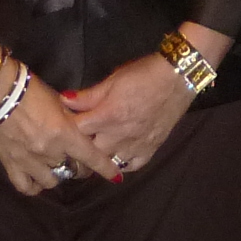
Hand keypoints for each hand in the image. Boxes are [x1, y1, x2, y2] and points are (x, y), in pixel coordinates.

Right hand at [0, 69, 119, 196]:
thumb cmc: (34, 92)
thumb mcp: (61, 103)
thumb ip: (75, 120)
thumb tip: (87, 131)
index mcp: (64, 134)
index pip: (91, 157)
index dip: (105, 169)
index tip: (115, 177)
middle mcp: (49, 151)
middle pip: (72, 171)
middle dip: (79, 168)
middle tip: (78, 161)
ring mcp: (29, 160)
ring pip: (51, 181)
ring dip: (57, 175)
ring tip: (56, 166)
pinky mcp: (11, 164)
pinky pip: (26, 187)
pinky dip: (34, 186)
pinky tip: (37, 179)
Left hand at [60, 55, 195, 175]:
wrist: (178, 77)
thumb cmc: (143, 74)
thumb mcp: (112, 80)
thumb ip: (87, 96)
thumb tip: (63, 100)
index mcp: (107, 116)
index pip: (76, 130)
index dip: (66, 127)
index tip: (62, 125)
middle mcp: (119, 136)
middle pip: (90, 152)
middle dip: (79, 148)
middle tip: (74, 143)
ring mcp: (135, 145)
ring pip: (109, 163)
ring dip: (98, 159)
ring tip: (92, 153)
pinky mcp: (150, 149)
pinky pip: (132, 166)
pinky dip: (121, 164)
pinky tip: (116, 157)